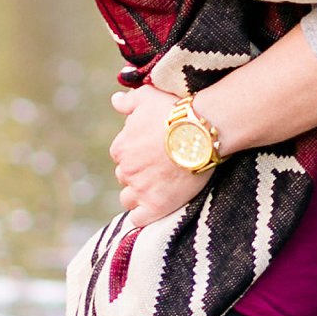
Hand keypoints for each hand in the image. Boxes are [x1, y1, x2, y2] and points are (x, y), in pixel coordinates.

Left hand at [109, 78, 203, 226]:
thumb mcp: (148, 96)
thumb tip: (115, 100)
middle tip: (160, 168)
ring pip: (129, 199)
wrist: (201, 131)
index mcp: (120, 148)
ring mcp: (140, 190)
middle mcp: (126, 171)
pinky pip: (139, 219)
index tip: (153, 151)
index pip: (121, 156)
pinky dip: (144, 215)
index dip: (136, 154)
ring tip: (159, 187)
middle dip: (138, 173)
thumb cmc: (175, 111)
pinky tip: (156, 206)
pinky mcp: (156, 206)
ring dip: (139, 195)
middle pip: (125, 177)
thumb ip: (128, 101)